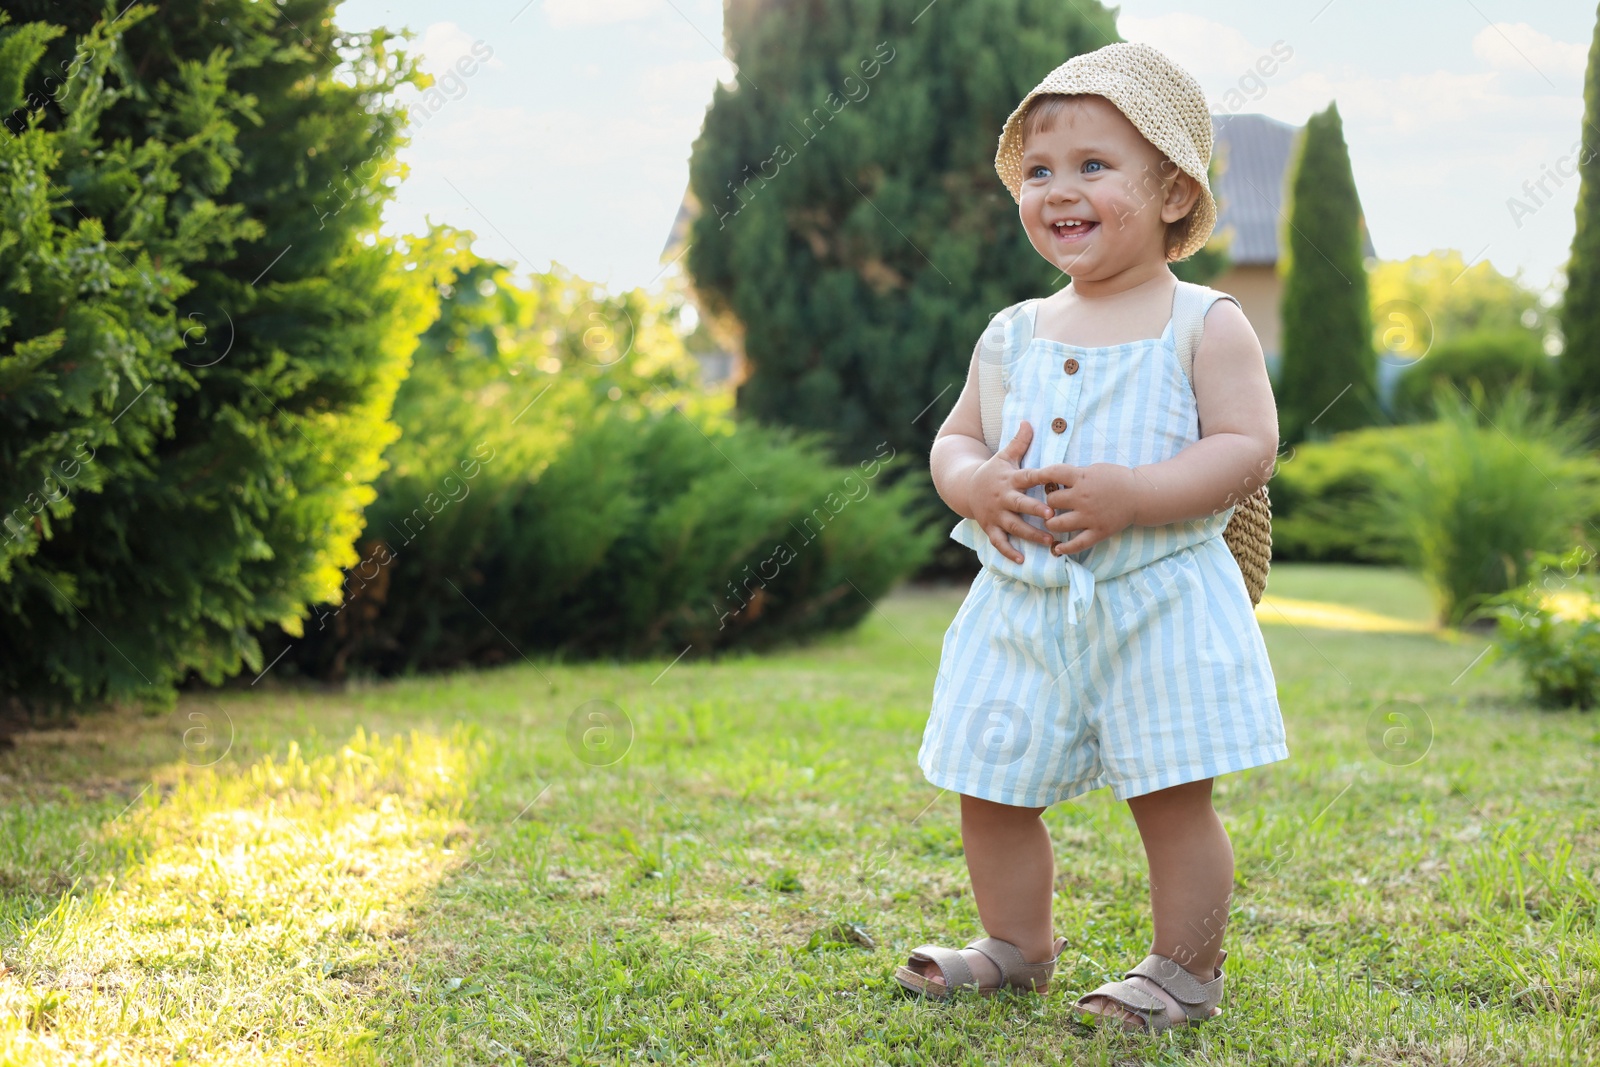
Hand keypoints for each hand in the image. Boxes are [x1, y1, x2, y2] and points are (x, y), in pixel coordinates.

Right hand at [964, 421, 1056, 564]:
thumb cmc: (993, 472)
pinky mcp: (990, 527)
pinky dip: (1009, 551)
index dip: (1040, 479)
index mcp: (1010, 479)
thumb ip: (1019, 442)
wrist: (965, 487)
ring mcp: (996, 514)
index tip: (1053, 483)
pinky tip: (1021, 560)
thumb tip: (1029, 421)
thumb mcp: (1004, 456)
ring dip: (1030, 535)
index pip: (1027, 478)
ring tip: (1049, 542)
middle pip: (1020, 505)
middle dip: (1034, 511)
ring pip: (1014, 526)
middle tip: (1051, 516)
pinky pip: (999, 542)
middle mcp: (1003, 498)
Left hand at [1022, 462, 1139, 554]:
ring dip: (1050, 524)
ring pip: (1057, 524)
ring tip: (1052, 522)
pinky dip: (1064, 548)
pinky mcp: (1098, 532)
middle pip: (1051, 502)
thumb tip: (1052, 478)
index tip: (1032, 479)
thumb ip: (1074, 474)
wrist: (1140, 494)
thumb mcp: (1094, 469)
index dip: (1039, 475)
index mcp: (1081, 478)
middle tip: (1050, 505)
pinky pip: (1077, 544)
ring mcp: (1089, 517)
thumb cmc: (1116, 478)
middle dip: (1047, 503)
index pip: (1052, 473)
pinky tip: (1057, 548)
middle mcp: (1082, 498)